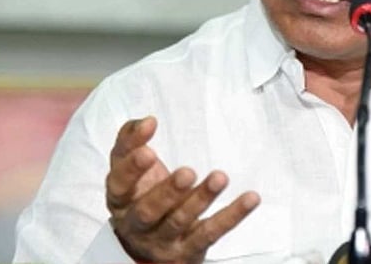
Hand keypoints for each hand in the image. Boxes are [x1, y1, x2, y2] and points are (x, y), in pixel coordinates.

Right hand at [106, 116, 260, 263]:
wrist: (147, 248)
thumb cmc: (141, 195)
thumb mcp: (130, 170)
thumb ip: (130, 141)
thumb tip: (145, 121)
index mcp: (121, 199)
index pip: (120, 184)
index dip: (132, 169)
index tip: (148, 150)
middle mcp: (138, 223)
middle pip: (148, 211)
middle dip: (168, 192)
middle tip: (187, 172)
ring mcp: (164, 240)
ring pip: (181, 221)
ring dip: (201, 199)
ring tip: (220, 178)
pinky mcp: (190, 250)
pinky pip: (212, 232)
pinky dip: (233, 215)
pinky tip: (251, 198)